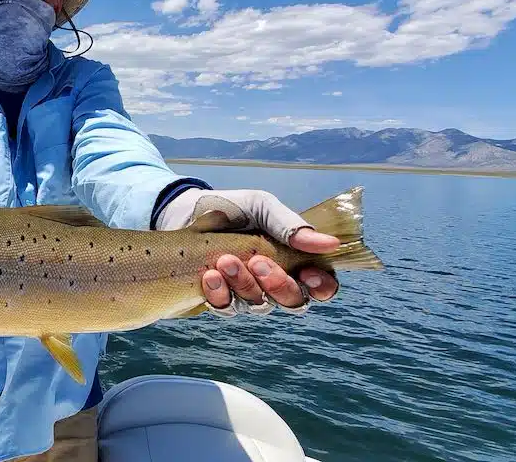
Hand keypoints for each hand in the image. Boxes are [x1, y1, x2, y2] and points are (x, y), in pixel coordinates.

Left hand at [156, 188, 341, 315]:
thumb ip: (291, 226)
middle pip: (293, 302)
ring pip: (259, 306)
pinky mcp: (220, 299)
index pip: (321, 286)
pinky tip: (209, 276)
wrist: (185, 211)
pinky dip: (220, 293)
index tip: (309, 274)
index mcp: (294, 260)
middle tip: (258, 261)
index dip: (322, 286)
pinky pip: (227, 307)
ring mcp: (248, 294)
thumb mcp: (262, 207)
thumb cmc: (232, 209)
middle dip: (278, 284)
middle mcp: (274, 283)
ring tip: (225, 260)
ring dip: (245, 285)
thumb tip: (330, 244)